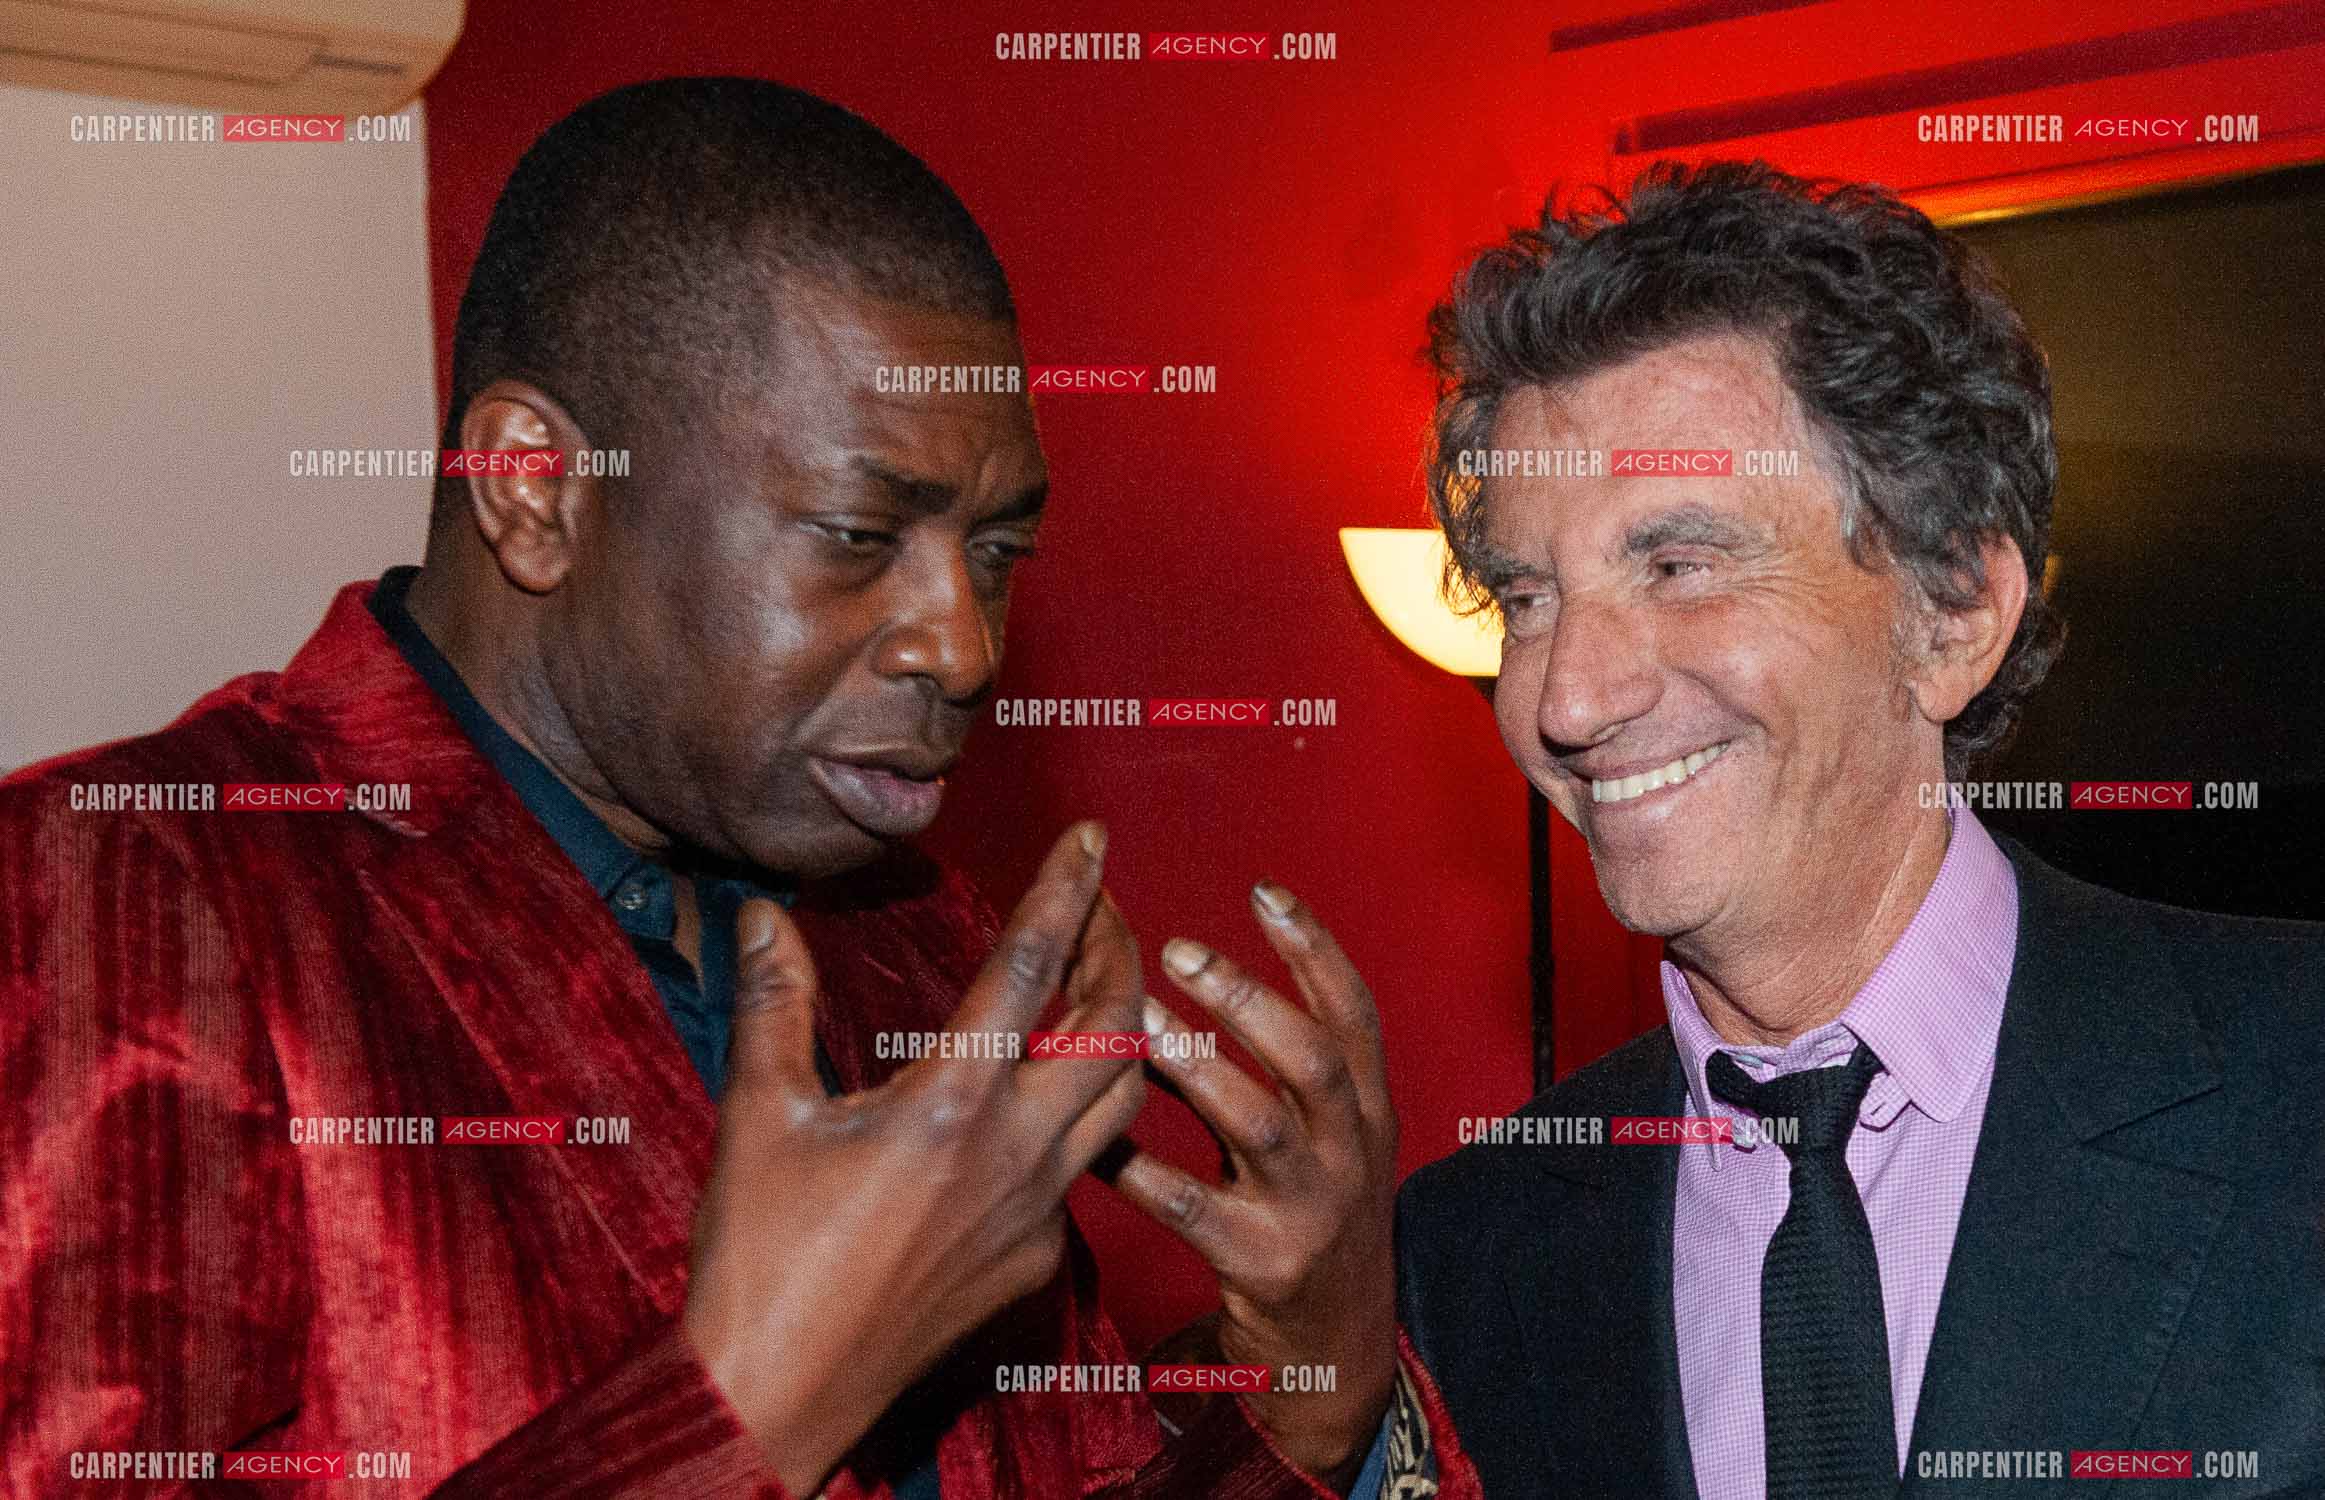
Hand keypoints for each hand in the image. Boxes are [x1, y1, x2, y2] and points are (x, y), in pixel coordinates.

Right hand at [681, 822, 1146, 1495]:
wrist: (780, 1393)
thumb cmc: (759, 1257)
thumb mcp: (759, 1115)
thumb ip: (774, 1004)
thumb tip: (761, 914)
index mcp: (951, 1103)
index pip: (1030, 969)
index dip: (1066, 891)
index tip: (1092, 839)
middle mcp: (1015, 1152)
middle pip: (1118, 1027)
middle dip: (1122, 954)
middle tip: (1102, 911)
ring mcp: (1037, 1211)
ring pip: (1123, 1100)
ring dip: (1124, 1033)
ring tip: (1096, 991)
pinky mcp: (1036, 1261)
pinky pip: (1085, 1171)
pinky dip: (1083, 1118)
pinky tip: (1043, 1104)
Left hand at [1101, 882, 1398, 1484]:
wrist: (1337, 1354)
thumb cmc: (1310, 1217)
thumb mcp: (1323, 1139)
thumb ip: (1273, 1068)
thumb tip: (1184, 977)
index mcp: (1369, 1111)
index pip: (1354, 1013)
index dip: (1314, 948)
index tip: (1261, 890)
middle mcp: (1351, 1154)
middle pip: (1315, 1059)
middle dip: (1249, 999)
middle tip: (1178, 953)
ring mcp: (1311, 1211)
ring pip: (1259, 1125)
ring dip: (1195, 1066)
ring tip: (1134, 1023)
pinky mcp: (1263, 1266)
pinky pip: (1190, 1208)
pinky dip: (1140, 1169)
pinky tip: (1094, 1140)